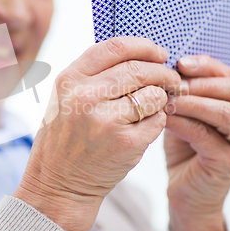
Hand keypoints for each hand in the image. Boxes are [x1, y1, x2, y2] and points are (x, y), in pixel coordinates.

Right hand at [13, 37, 180, 230]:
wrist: (59, 184)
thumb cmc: (65, 139)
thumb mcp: (65, 99)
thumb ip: (94, 76)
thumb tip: (140, 56)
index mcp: (70, 80)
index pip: (115, 47)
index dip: (144, 46)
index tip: (159, 53)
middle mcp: (85, 96)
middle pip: (139, 69)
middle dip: (162, 72)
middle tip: (171, 80)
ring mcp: (106, 120)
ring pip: (153, 94)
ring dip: (160, 98)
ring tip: (153, 107)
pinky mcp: (126, 142)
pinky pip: (157, 120)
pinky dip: (158, 121)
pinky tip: (145, 128)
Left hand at [165, 55, 229, 230]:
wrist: (187, 194)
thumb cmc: (185, 152)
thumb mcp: (188, 116)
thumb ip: (187, 95)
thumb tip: (168, 68)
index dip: (206, 66)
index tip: (180, 62)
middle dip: (203, 82)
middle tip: (174, 81)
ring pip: (227, 112)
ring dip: (193, 101)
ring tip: (168, 98)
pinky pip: (205, 134)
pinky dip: (183, 122)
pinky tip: (164, 117)